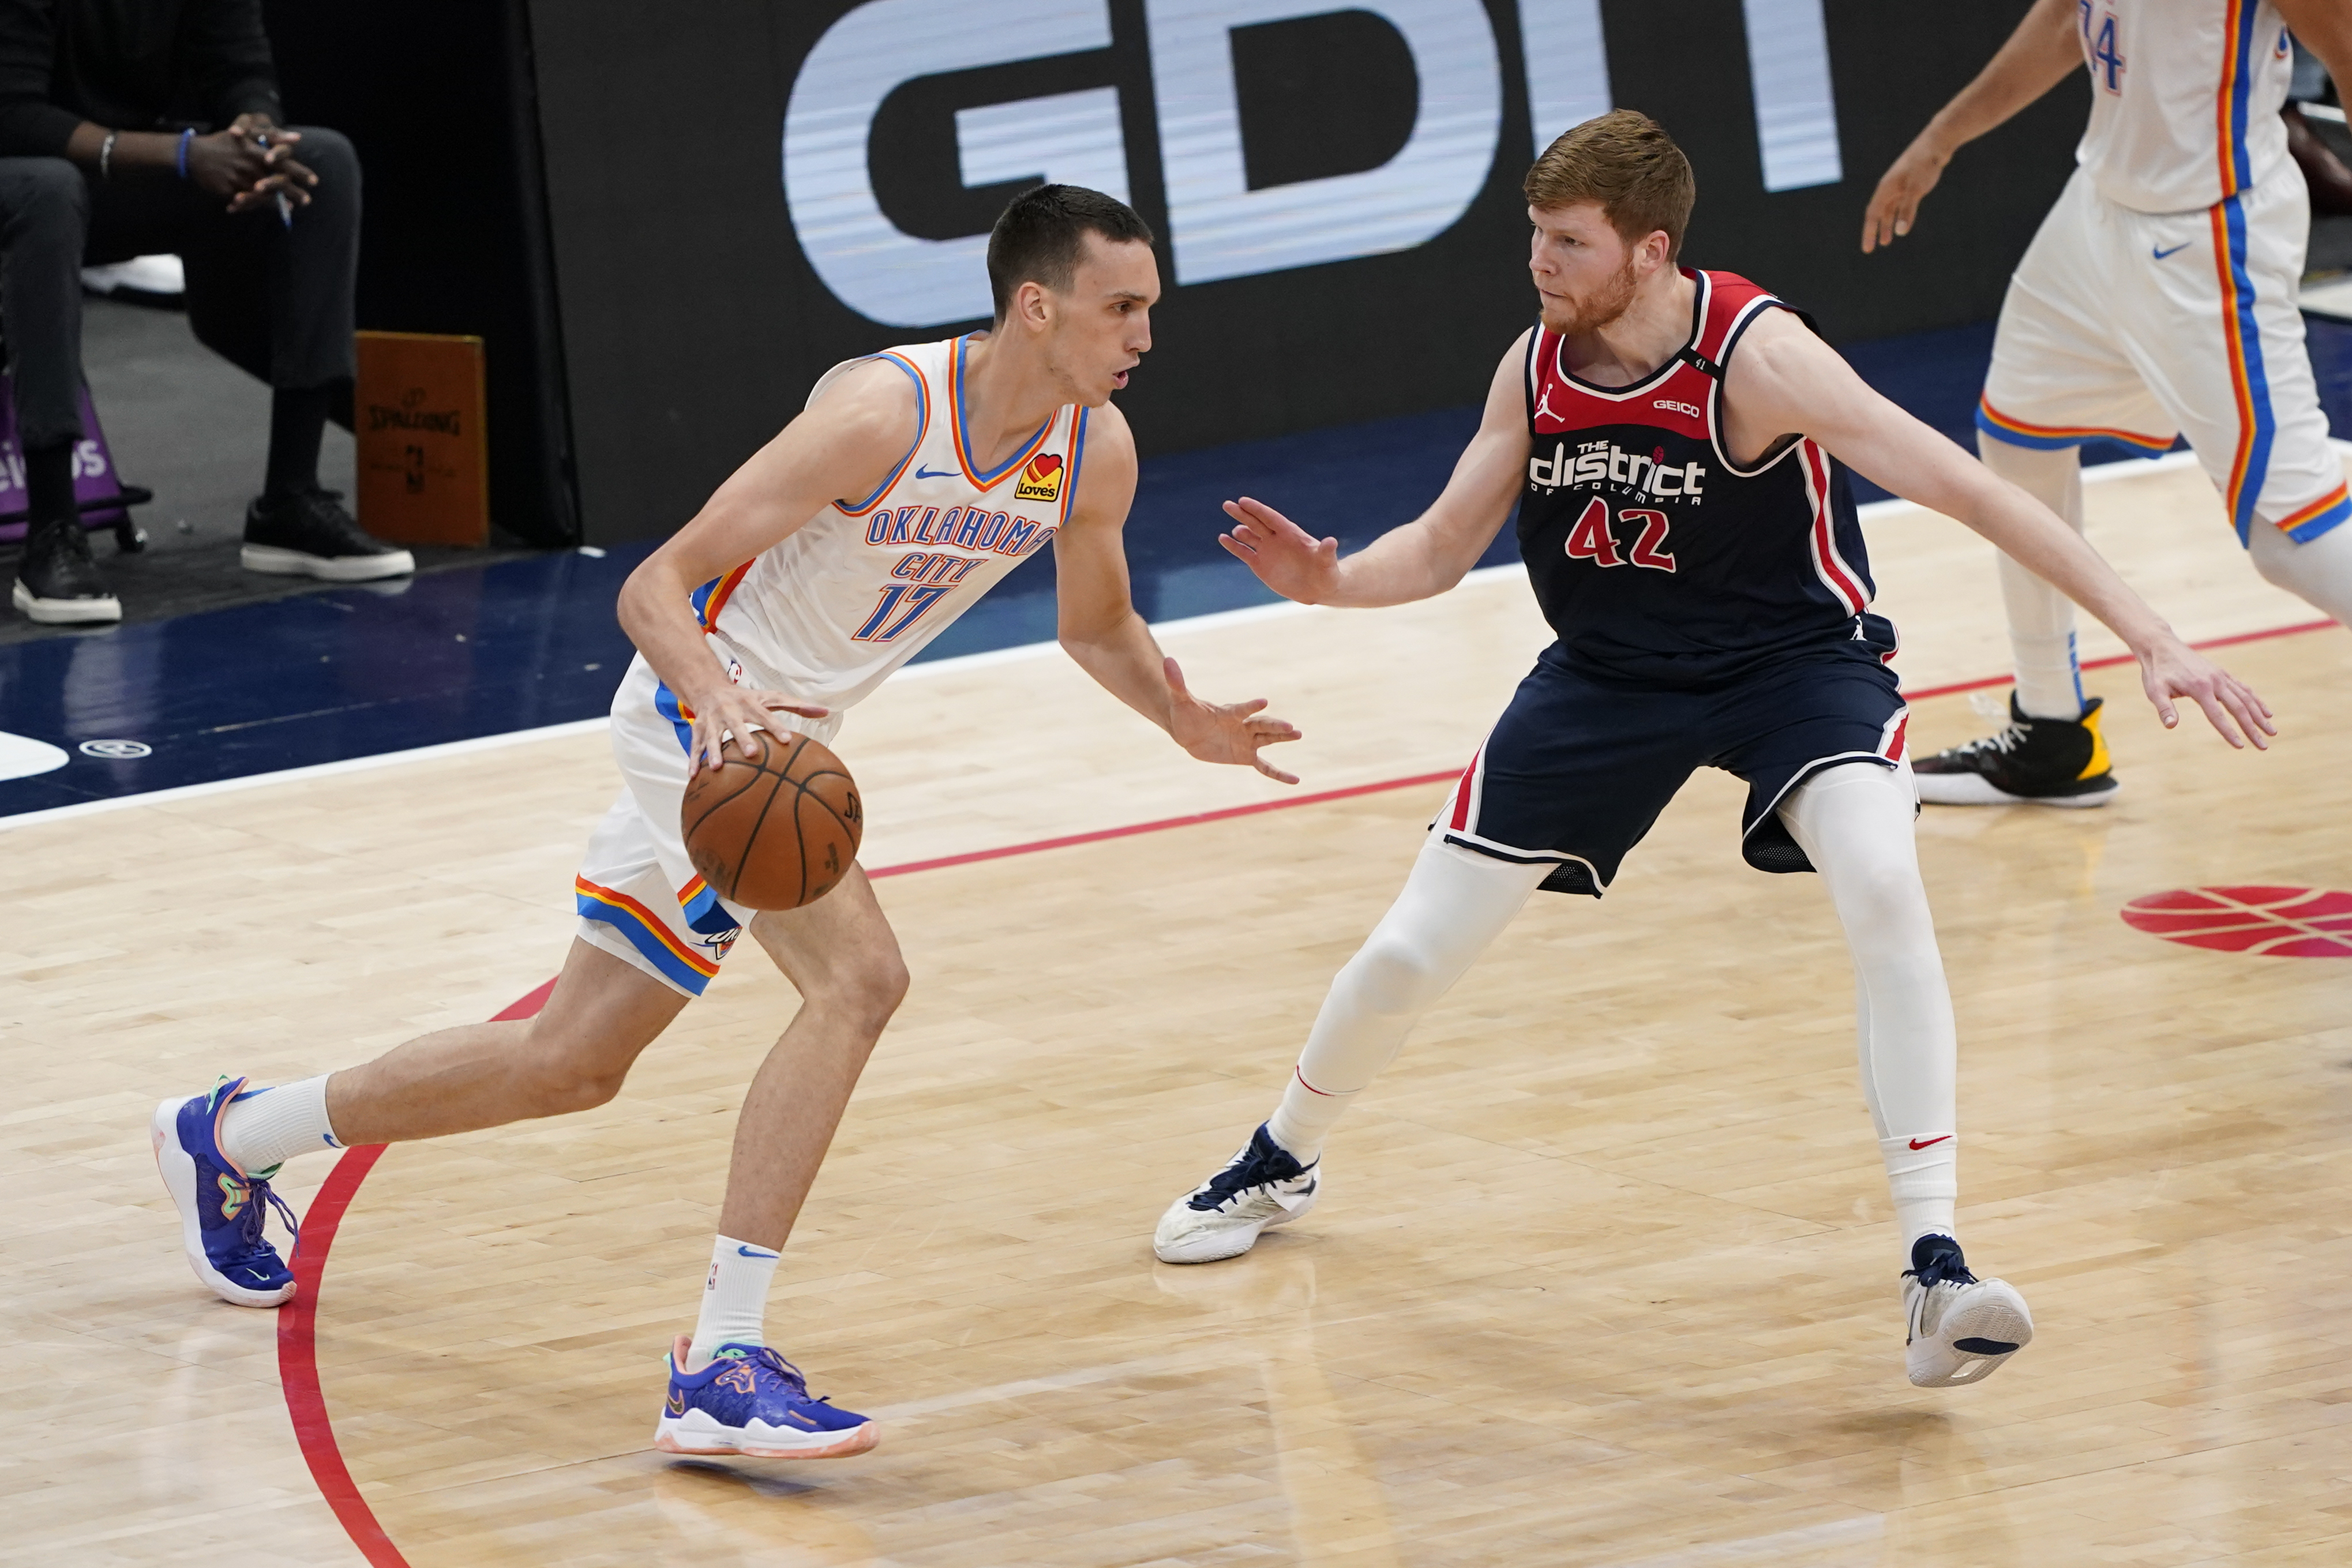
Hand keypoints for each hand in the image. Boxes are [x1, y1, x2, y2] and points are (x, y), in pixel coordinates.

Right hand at [187, 118, 317, 212]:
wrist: (194, 155)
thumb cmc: (225, 142)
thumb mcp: (246, 133)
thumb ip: (272, 136)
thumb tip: (298, 138)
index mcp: (255, 152)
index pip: (283, 164)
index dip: (300, 173)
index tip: (314, 181)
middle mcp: (249, 167)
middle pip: (277, 183)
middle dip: (294, 193)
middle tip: (307, 200)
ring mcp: (239, 180)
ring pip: (264, 195)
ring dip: (279, 203)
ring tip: (291, 207)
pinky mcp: (229, 191)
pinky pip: (247, 201)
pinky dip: (258, 206)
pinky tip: (270, 209)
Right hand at [683, 684, 830, 773]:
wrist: (709, 688)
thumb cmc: (747, 697)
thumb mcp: (770, 697)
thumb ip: (797, 705)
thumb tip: (826, 711)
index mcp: (750, 704)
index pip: (766, 715)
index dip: (776, 727)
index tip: (787, 740)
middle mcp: (730, 711)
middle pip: (737, 725)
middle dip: (743, 738)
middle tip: (752, 753)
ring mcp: (713, 721)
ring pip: (713, 736)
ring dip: (714, 751)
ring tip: (716, 768)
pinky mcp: (699, 729)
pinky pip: (695, 745)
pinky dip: (693, 760)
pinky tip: (693, 776)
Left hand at [1163, 656, 1302, 783]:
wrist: (1188, 731)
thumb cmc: (1185, 713)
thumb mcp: (1180, 700)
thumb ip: (1177, 683)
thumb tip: (1167, 661)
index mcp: (1229, 713)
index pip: (1242, 709)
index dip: (1251, 706)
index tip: (1263, 701)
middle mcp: (1242, 725)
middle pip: (1262, 725)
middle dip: (1275, 726)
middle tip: (1291, 727)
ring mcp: (1246, 741)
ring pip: (1268, 740)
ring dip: (1283, 738)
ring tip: (1298, 734)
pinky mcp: (1245, 756)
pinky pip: (1264, 767)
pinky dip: (1278, 773)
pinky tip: (1295, 780)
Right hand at [1219, 496, 1339, 603]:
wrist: (1320, 587)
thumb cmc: (1327, 573)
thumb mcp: (1327, 562)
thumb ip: (1326, 552)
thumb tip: (1331, 541)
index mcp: (1291, 534)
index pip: (1271, 518)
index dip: (1257, 509)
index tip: (1243, 501)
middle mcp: (1276, 539)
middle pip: (1256, 522)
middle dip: (1242, 513)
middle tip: (1227, 504)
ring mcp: (1267, 551)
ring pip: (1249, 536)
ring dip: (1240, 531)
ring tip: (1234, 531)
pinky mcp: (1260, 565)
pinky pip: (1244, 553)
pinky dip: (1233, 546)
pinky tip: (1223, 539)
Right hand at [1860, 135, 1951, 253]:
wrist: (1936, 144)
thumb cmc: (1924, 165)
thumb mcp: (1916, 190)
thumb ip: (1907, 211)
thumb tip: (1900, 232)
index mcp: (1885, 189)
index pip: (1872, 215)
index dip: (1869, 233)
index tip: (1867, 249)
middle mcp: (1889, 188)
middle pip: (1878, 214)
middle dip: (1875, 231)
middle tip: (1872, 248)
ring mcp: (1899, 186)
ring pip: (1889, 210)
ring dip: (1887, 225)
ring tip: (1887, 242)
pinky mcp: (1910, 184)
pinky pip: (1900, 205)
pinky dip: (1898, 216)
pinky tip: (1901, 224)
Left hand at [2136, 636, 2273, 749]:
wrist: (2161, 646)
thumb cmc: (2156, 670)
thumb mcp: (2154, 690)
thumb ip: (2164, 708)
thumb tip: (2171, 726)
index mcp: (2200, 687)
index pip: (2217, 715)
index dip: (2229, 732)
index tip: (2240, 747)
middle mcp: (2216, 681)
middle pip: (2239, 708)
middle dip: (2252, 728)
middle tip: (2264, 746)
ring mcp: (2221, 676)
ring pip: (2246, 698)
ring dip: (2260, 715)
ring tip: (2272, 731)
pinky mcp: (2222, 673)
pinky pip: (2244, 688)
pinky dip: (2256, 700)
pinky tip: (2266, 712)